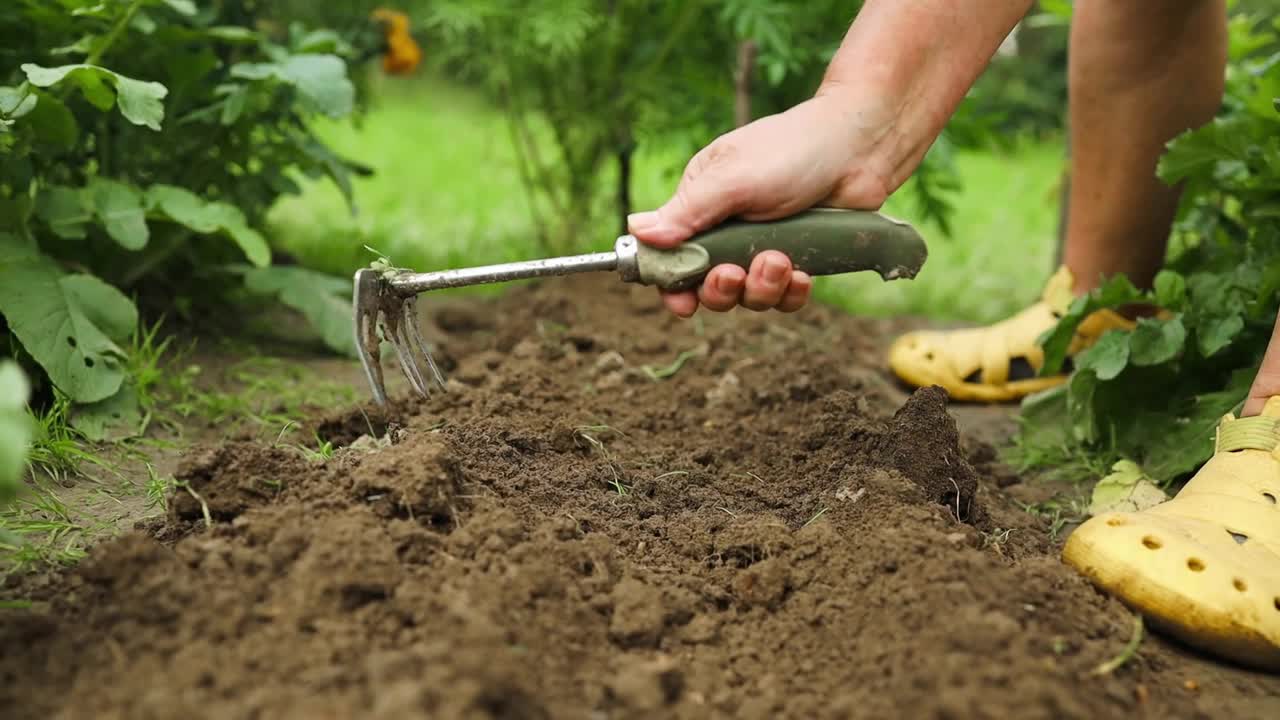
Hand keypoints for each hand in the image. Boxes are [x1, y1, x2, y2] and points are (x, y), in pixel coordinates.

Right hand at [627, 92, 899, 317]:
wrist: (862, 147)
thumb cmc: (793, 149)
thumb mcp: (733, 179)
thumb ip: (687, 212)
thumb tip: (635, 230)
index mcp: (700, 202)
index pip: (670, 253)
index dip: (671, 282)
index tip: (681, 301)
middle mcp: (727, 227)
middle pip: (706, 284)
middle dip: (720, 289)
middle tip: (733, 275)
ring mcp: (763, 245)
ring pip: (747, 295)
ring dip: (761, 288)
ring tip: (781, 261)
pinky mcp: (797, 258)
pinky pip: (783, 296)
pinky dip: (790, 293)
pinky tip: (803, 275)